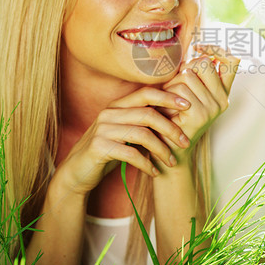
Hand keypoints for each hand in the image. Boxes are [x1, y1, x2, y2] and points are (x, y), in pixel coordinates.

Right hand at [52, 87, 192, 195]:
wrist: (77, 171)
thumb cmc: (107, 151)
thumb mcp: (125, 132)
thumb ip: (143, 123)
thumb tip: (176, 117)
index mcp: (117, 105)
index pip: (146, 93)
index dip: (168, 97)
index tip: (188, 106)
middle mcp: (109, 113)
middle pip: (148, 114)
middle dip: (171, 128)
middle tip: (185, 142)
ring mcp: (102, 129)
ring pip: (142, 134)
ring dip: (161, 149)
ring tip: (171, 162)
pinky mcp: (98, 147)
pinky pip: (130, 153)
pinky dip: (146, 164)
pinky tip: (154, 172)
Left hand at [160, 45, 239, 163]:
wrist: (165, 149)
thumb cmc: (171, 116)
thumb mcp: (185, 91)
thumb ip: (195, 72)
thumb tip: (198, 48)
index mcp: (223, 92)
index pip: (232, 60)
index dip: (216, 49)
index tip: (198, 46)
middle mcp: (223, 100)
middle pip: (204, 63)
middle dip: (184, 69)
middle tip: (173, 88)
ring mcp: (214, 108)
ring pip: (188, 75)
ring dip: (171, 84)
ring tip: (167, 101)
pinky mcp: (201, 114)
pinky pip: (181, 87)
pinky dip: (167, 94)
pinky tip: (165, 108)